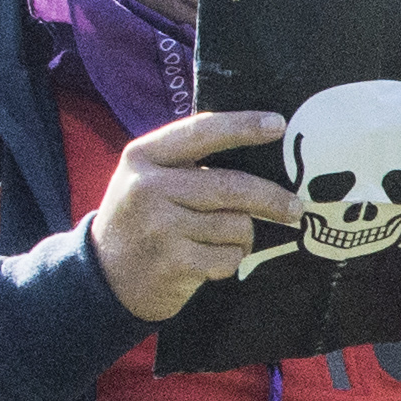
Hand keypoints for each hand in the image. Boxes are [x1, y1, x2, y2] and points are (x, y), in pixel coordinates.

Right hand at [93, 110, 298, 321]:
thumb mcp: (147, 178)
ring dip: (243, 237)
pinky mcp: (174, 263)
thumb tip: (259, 146)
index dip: (243, 126)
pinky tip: (208, 260)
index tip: (278, 124)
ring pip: (237, 225)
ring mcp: (160, 227)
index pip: (201, 132)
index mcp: (143, 157)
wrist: (105, 276)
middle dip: (273, 199)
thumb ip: (188, 162)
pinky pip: (229, 257)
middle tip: (295, 208)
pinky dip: (230, 260)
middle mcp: (148, 188)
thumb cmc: (141, 219)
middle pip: (233, 187)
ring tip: (222, 240)